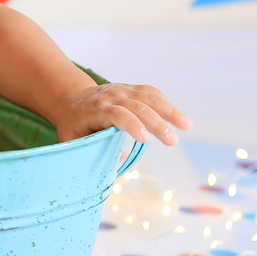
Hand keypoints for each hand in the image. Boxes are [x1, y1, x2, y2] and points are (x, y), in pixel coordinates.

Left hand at [53, 82, 191, 145]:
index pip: (116, 114)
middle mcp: (110, 97)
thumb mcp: (72, 141)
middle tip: (172, 141)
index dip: (131, 125)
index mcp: (95, 111)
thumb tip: (116, 167)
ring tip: (186, 126)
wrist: (70, 98)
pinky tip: (175, 116)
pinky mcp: (130, 89)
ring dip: (168, 111)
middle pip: (137, 107)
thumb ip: (90, 154)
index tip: (145, 139)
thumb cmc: (72, 126)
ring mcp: (121, 90)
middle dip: (156, 124)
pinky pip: (150, 93)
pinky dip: (164, 103)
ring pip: (148, 97)